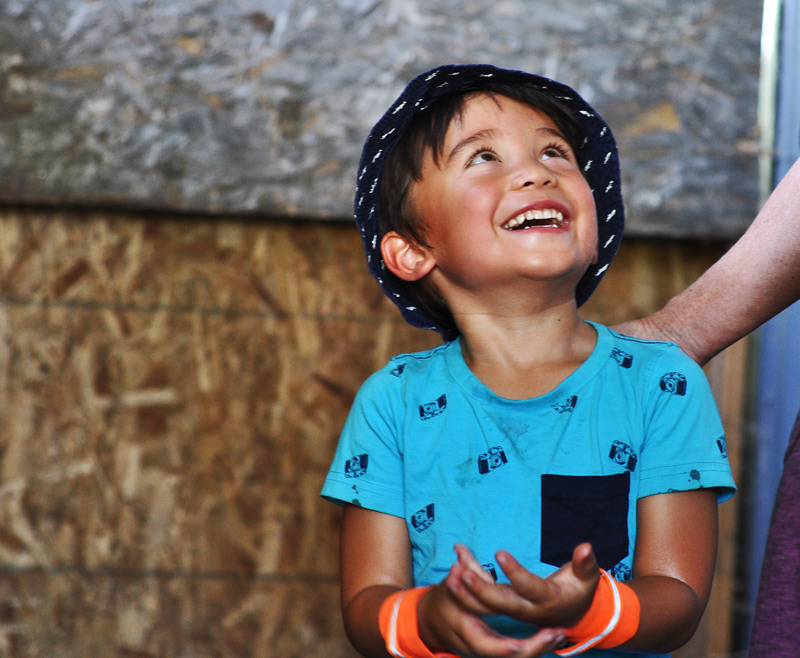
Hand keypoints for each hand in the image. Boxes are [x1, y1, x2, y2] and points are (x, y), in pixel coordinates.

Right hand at [416, 573, 566, 657]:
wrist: (434, 623)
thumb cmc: (444, 601)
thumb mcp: (452, 585)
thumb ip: (462, 569)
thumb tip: (460, 552)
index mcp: (465, 630)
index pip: (485, 645)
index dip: (503, 647)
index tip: (522, 644)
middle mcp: (478, 645)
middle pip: (509, 656)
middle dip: (534, 648)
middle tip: (555, 632)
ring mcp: (488, 649)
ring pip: (518, 657)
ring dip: (542, 647)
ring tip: (562, 632)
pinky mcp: (497, 649)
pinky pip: (520, 653)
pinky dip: (538, 646)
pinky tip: (556, 636)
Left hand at [448, 543, 599, 629]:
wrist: (570, 614)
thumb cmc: (578, 591)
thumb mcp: (586, 579)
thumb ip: (585, 564)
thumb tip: (586, 546)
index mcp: (547, 600)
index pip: (528, 588)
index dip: (514, 572)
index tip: (499, 553)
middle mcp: (527, 608)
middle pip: (502, 603)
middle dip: (482, 590)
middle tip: (464, 574)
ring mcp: (513, 608)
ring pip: (487, 605)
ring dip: (468, 591)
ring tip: (451, 572)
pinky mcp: (504, 603)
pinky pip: (482, 598)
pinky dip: (468, 584)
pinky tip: (456, 564)